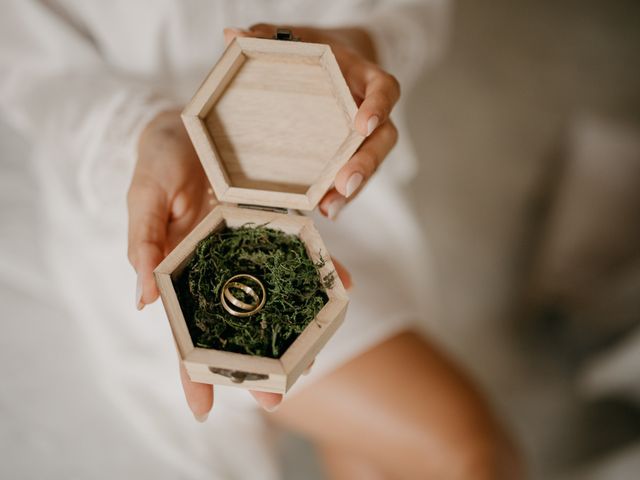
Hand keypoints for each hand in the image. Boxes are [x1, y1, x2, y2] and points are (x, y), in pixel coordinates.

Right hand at [127, 110, 351, 418]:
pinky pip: (302, 249)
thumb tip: (145, 300)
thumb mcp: (145, 194)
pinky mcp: (277, 222)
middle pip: (236, 323)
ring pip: (274, 295)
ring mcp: (251, 247)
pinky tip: (342, 285)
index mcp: (183, 267)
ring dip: (293, 326)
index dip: (191, 369)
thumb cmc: (161, 157)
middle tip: (276, 399)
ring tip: (314, 358)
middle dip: (253, 363)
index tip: (203, 410)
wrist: (195, 118)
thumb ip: (143, 242)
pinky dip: (321, 269)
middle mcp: (221, 265)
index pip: (185, 329)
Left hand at [224, 24, 399, 219]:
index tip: (362, 124)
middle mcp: (372, 110)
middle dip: (366, 164)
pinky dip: (340, 195)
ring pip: (371, 165)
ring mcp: (364, 137)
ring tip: (331, 207)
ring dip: (353, 190)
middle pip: (383, 139)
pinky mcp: (352, 155)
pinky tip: (325, 208)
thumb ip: (270, 37)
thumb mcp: (299, 39)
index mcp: (364, 78)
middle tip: (345, 183)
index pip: (385, 89)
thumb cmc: (320, 52)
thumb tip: (232, 36)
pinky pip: (353, 176)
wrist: (339, 62)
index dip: (379, 106)